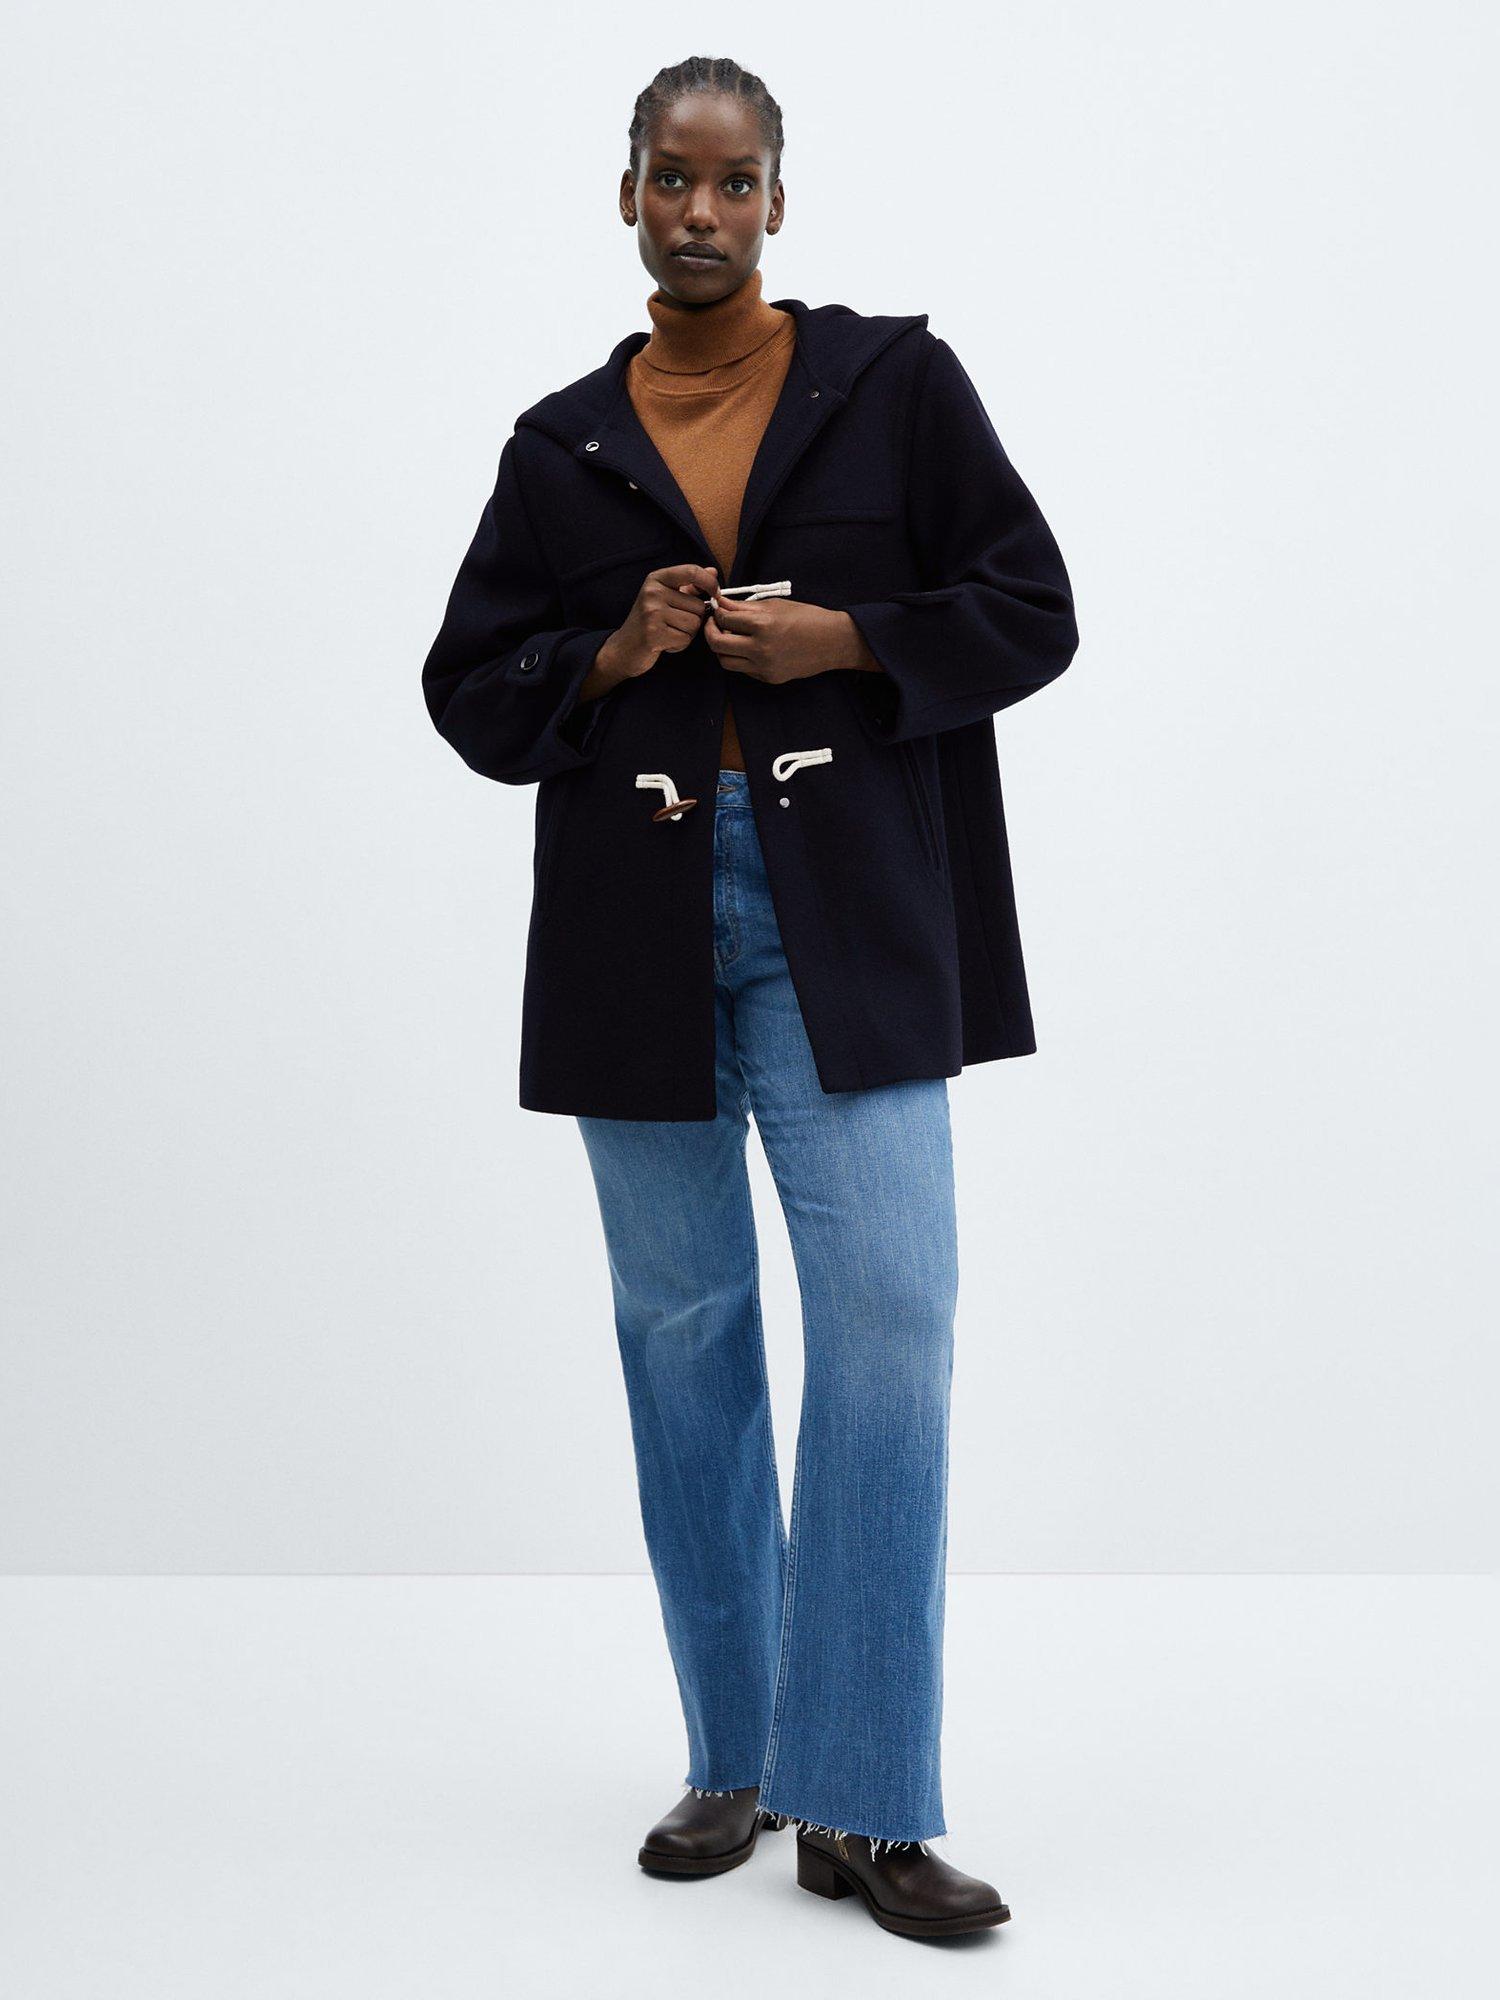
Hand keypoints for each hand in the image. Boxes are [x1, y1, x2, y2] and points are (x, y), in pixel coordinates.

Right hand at [591, 563, 719, 691]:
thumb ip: (689, 585)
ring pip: (694, 624)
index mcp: (656, 579)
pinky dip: (680, 645)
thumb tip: (713, 571)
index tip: (715, 593)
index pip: (691, 571)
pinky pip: (685, 639)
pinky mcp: (654, 634)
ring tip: (669, 633)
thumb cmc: (649, 622)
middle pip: (698, 606)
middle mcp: (652, 592)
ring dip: (687, 634)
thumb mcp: (666, 597)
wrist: (623, 648)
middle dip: (694, 619)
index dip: (709, 582)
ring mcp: (652, 613)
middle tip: (674, 624)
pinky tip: (665, 643)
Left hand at [701, 596, 881, 683]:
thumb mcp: (775, 605)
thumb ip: (745, 607)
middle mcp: (761, 648)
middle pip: (717, 644)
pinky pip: (743, 670)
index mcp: (763, 624)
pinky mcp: (768, 678)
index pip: (724, 619)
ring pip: (725, 662)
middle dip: (710, 632)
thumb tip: (721, 603)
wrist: (832, 642)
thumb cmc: (806, 618)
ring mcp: (764, 667)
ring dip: (721, 649)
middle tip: (713, 624)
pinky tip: (747, 648)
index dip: (716, 612)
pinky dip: (739, 659)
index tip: (717, 609)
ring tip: (729, 637)